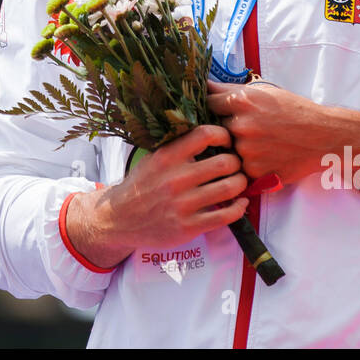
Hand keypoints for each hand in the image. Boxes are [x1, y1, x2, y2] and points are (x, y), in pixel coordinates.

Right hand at [65, 124, 249, 268]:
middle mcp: (175, 179)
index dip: (224, 135)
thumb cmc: (142, 185)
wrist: (119, 219)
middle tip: (236, 164)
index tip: (226, 141)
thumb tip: (211, 132)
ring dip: (241, 183)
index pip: (205, 135)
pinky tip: (240, 203)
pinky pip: (226, 215)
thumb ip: (178, 147)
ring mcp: (182, 204)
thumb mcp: (154, 159)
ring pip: (229, 188)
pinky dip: (240, 207)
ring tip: (238, 182)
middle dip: (237, 162)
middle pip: (225, 162)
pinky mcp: (188, 227)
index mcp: (167, 157)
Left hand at [204, 79, 359, 200]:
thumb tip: (205, 84)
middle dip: (227, 128)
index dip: (215, 107)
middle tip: (249, 128)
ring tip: (262, 142)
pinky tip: (267, 155)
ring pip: (228, 149)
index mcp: (242, 101)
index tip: (220, 110)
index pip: (208, 102)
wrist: (324, 137)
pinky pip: (240, 167)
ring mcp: (246, 150)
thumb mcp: (265, 92)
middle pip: (216, 127)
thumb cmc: (295, 111)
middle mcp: (240, 125)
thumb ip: (232, 90)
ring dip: (238, 147)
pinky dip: (249, 163)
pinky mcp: (254, 171)